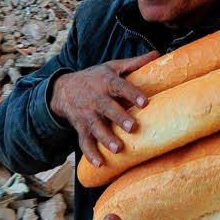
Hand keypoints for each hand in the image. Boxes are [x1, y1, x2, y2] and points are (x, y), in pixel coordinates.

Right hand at [49, 51, 157, 166]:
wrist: (63, 89)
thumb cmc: (94, 78)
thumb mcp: (111, 67)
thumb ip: (133, 63)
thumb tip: (156, 54)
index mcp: (105, 82)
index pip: (120, 87)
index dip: (132, 93)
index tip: (145, 102)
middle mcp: (95, 99)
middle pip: (108, 109)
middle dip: (119, 118)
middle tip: (132, 127)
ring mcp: (87, 115)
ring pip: (96, 128)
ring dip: (105, 139)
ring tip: (117, 149)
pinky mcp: (80, 128)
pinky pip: (84, 142)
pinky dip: (90, 154)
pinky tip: (100, 165)